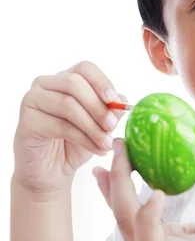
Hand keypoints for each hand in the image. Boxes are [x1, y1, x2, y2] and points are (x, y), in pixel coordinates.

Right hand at [13, 60, 125, 193]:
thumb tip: (121, 101)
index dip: (101, 81)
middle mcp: (44, 85)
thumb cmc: (74, 144)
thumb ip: (109, 111)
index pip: (84, 68)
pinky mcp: (27, 122)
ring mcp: (32, 101)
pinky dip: (84, 139)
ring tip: (106, 143)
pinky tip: (97, 150)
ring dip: (93, 127)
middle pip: (74, 83)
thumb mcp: (98, 126)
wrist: (51, 172)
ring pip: (67, 105)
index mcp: (63, 79)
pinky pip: (60, 126)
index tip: (114, 100)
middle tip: (112, 126)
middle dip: (98, 106)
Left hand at [92, 116, 194, 240]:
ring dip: (113, 187)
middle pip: (129, 228)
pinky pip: (127, 220)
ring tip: (112, 154)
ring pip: (122, 224)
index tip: (158, 191)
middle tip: (122, 148)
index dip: (147, 221)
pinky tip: (108, 171)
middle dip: (120, 186)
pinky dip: (117, 194)